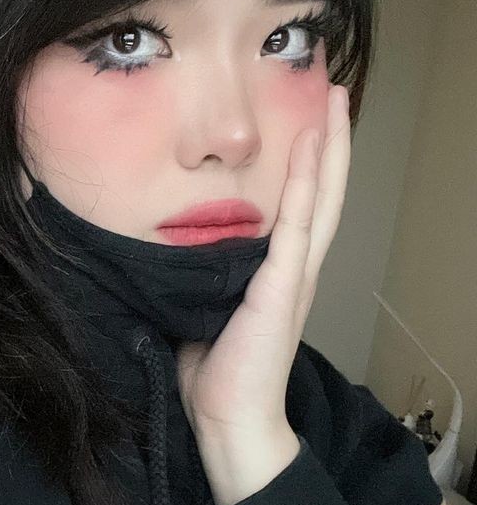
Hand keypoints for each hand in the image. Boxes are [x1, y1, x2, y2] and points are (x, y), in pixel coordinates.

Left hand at [175, 84, 351, 504]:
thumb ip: (204, 270)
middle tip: (333, 87)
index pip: (302, 202)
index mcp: (278, 269)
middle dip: (330, 138)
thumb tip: (172, 239)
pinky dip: (306, 188)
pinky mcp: (283, 288)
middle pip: (323, 189)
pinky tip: (310, 150)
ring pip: (320, 198)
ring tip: (333, 102)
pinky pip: (297, 227)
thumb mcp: (206, 302)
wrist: (227, 416)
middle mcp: (296, 265)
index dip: (309, 159)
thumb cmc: (213, 367)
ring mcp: (294, 275)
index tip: (308, 115)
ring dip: (328, 148)